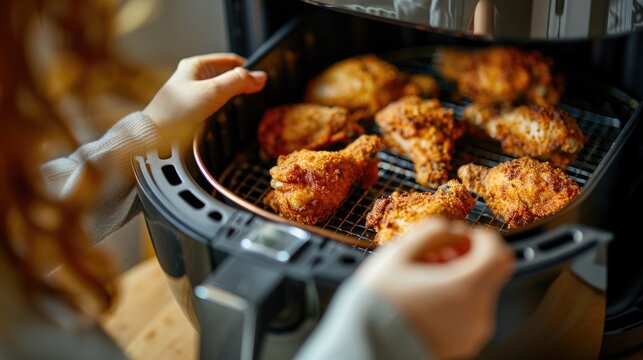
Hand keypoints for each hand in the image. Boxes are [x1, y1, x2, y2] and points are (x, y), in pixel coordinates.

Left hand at [144, 53, 266, 135]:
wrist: (156, 133)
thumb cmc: (177, 111)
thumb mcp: (214, 91)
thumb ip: (238, 82)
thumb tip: (259, 77)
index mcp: (196, 65)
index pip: (230, 60)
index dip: (247, 68)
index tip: (259, 79)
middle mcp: (192, 75)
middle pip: (225, 74)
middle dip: (241, 82)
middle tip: (254, 92)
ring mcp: (191, 91)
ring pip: (219, 88)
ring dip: (232, 95)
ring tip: (243, 102)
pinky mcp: (190, 107)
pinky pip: (212, 101)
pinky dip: (223, 105)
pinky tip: (226, 113)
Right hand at [355, 217, 514, 358]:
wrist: (365, 347)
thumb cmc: (379, 304)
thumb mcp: (399, 254)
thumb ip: (431, 232)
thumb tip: (448, 228)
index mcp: (467, 287)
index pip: (498, 253)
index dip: (482, 237)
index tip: (463, 236)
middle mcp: (477, 313)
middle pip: (488, 274)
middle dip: (466, 258)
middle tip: (438, 254)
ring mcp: (471, 332)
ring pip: (477, 293)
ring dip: (458, 278)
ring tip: (423, 277)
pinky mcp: (461, 345)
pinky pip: (467, 313)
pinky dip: (454, 299)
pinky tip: (424, 295)